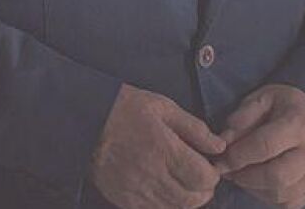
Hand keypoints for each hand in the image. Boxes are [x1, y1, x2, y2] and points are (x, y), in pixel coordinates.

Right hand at [90, 83, 225, 208]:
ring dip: (186, 200)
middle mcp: (151, 175)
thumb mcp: (162, 107)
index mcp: (164, 149)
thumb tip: (219, 146)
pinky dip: (166, 205)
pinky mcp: (124, 200)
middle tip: (200, 178)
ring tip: (184, 185)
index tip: (209, 165)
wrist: (84, 121)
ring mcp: (136, 191)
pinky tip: (165, 190)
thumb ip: (194, 128)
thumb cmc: (125, 108)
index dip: (212, 175)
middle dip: (203, 191)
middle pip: (192, 199)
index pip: (202, 177)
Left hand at [214, 84, 304, 208]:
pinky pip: (288, 203)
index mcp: (299, 123)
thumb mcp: (264, 97)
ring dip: (252, 187)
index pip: (265, 146)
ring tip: (240, 173)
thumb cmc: (286, 107)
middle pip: (275, 176)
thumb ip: (242, 116)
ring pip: (281, 194)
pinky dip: (267, 196)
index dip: (238, 155)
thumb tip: (225, 140)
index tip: (221, 158)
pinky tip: (257, 182)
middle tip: (228, 169)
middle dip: (244, 175)